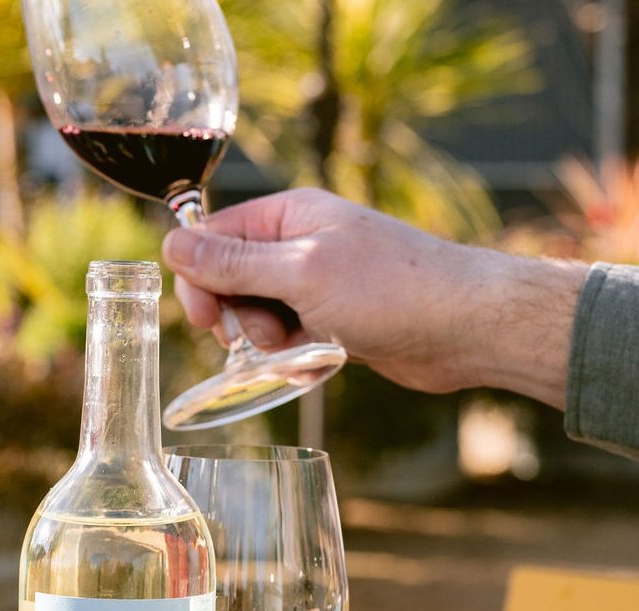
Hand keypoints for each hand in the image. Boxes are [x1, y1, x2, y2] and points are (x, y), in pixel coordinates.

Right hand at [160, 189, 584, 406]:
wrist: (466, 327)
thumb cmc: (392, 289)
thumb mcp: (300, 274)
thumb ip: (233, 263)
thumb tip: (172, 245)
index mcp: (290, 215)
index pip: (214, 237)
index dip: (200, 280)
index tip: (210, 319)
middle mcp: (300, 245)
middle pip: (230, 281)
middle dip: (237, 317)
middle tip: (261, 337)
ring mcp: (318, 285)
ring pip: (258, 317)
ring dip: (268, 344)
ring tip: (302, 350)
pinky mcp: (335, 322)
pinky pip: (289, 342)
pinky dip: (295, 360)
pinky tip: (320, 366)